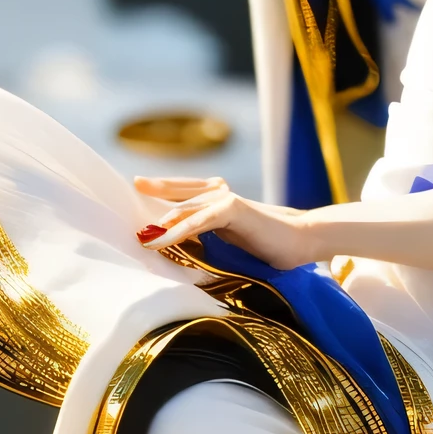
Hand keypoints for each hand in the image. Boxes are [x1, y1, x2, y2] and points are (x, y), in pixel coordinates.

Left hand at [134, 177, 314, 268]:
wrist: (302, 240)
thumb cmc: (271, 244)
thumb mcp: (232, 240)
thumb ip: (209, 237)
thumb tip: (182, 247)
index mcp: (221, 199)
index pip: (185, 191)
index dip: (162, 187)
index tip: (139, 186)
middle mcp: (220, 194)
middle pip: (179, 193)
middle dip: (154, 193)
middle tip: (130, 193)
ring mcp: (225, 199)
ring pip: (184, 210)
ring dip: (159, 225)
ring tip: (138, 236)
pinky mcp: (232, 209)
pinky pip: (197, 222)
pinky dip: (176, 232)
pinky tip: (158, 241)